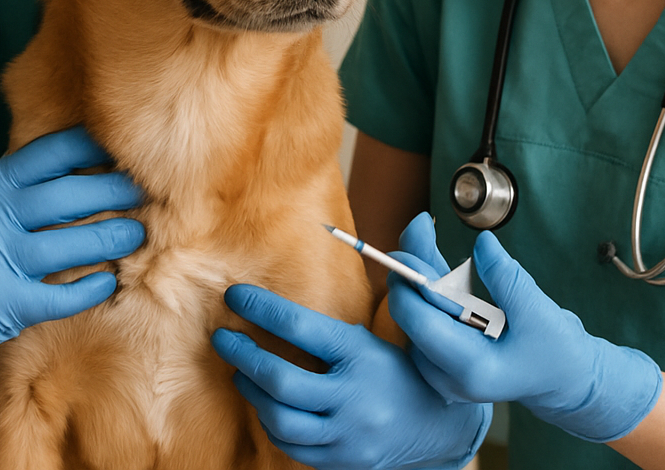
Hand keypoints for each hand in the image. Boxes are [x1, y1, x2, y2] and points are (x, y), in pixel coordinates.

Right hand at [0, 126, 144, 402]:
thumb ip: (10, 195)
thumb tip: (73, 179)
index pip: (45, 155)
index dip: (87, 148)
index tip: (120, 147)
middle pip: (68, 195)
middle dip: (113, 190)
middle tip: (144, 191)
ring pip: (70, 242)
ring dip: (112, 237)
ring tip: (137, 234)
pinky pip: (59, 295)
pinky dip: (90, 288)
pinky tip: (108, 281)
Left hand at [212, 284, 490, 469]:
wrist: (442, 428)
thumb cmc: (419, 362)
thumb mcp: (412, 318)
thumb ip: (406, 272)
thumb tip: (421, 219)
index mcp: (364, 356)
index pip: (301, 328)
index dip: (261, 309)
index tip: (234, 295)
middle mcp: (353, 397)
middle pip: (280, 380)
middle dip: (243, 355)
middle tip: (222, 337)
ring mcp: (346, 433)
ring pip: (280, 418)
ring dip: (252, 392)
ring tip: (240, 372)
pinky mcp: (340, 458)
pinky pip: (292, 446)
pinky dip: (272, 423)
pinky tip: (265, 403)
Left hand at [389, 213, 660, 443]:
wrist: (565, 381)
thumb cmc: (557, 351)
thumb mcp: (539, 312)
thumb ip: (507, 278)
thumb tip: (482, 242)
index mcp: (472, 368)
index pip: (420, 323)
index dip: (410, 282)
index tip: (412, 245)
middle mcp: (448, 375)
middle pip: (412, 316)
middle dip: (412, 271)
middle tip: (419, 226)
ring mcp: (444, 371)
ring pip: (415, 316)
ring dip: (419, 276)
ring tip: (423, 232)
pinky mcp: (445, 360)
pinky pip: (426, 319)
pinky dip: (429, 288)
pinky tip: (429, 258)